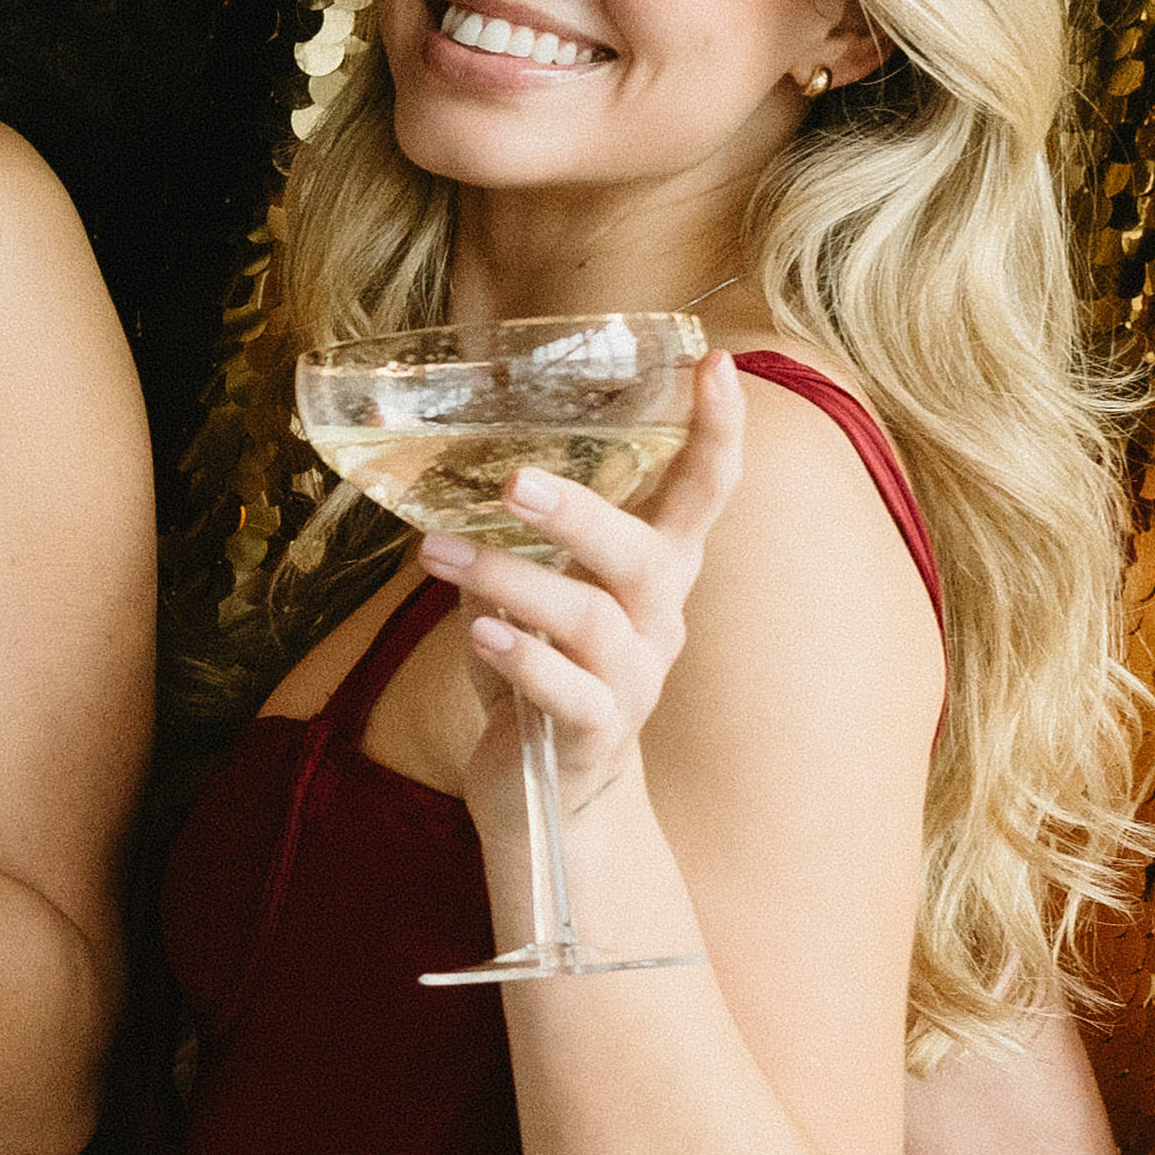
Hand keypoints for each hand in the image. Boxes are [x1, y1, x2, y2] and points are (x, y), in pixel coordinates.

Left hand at [421, 347, 751, 815]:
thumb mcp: (536, 590)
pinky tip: (477, 630)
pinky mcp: (597, 732)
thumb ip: (512, 537)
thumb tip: (440, 463)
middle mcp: (658, 616)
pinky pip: (569, 692)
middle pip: (644, 554)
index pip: (704, 491)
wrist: (552, 790)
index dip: (717, 432)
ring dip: (509, 579)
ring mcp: (634, 677)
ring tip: (437, 553)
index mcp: (655, 568)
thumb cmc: (541, 669)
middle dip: (583, 514)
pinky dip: (521, 657)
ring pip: (590, 619)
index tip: (713, 364)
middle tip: (514, 482)